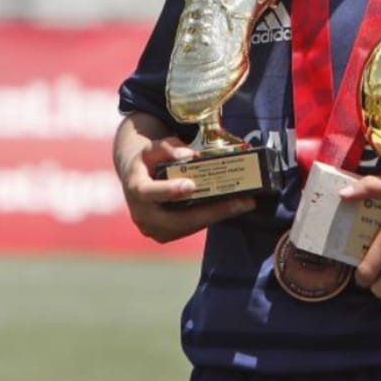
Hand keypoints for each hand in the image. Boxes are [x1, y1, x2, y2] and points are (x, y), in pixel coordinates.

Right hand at [117, 135, 254, 242]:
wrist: (137, 177)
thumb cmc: (148, 160)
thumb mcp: (153, 147)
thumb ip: (169, 147)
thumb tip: (189, 155)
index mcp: (136, 188)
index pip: (149, 192)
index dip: (169, 190)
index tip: (191, 185)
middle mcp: (142, 214)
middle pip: (177, 219)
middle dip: (209, 212)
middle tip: (239, 202)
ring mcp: (153, 228)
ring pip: (187, 227)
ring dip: (216, 216)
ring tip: (244, 204)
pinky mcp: (165, 233)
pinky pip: (190, 228)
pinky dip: (212, 218)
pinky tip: (234, 208)